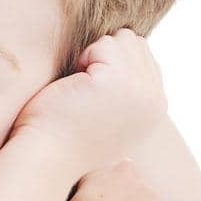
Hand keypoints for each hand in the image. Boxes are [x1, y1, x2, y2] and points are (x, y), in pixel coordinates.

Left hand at [11, 29, 166, 173]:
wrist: (45, 159)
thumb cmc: (64, 137)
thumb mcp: (107, 118)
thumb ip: (125, 93)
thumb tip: (122, 58)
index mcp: (155, 109)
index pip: (143, 58)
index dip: (110, 64)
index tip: (90, 93)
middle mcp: (155, 100)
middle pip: (135, 44)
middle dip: (104, 56)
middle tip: (82, 89)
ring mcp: (139, 90)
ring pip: (122, 40)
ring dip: (93, 56)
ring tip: (78, 89)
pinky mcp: (116, 81)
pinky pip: (103, 45)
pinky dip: (82, 58)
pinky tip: (72, 87)